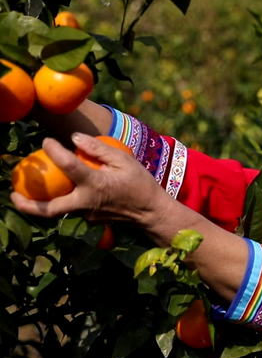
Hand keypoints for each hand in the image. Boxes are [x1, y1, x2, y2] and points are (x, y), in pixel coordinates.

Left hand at [12, 133, 165, 223]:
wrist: (151, 212)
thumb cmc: (141, 184)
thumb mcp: (125, 161)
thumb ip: (99, 148)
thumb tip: (75, 138)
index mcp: (95, 185)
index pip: (68, 166)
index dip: (55, 151)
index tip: (47, 140)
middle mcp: (86, 203)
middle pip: (49, 210)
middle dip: (27, 204)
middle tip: (13, 193)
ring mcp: (86, 215)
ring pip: (56, 212)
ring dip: (38, 205)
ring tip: (24, 194)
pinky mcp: (89, 219)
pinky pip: (69, 209)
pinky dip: (59, 201)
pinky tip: (56, 192)